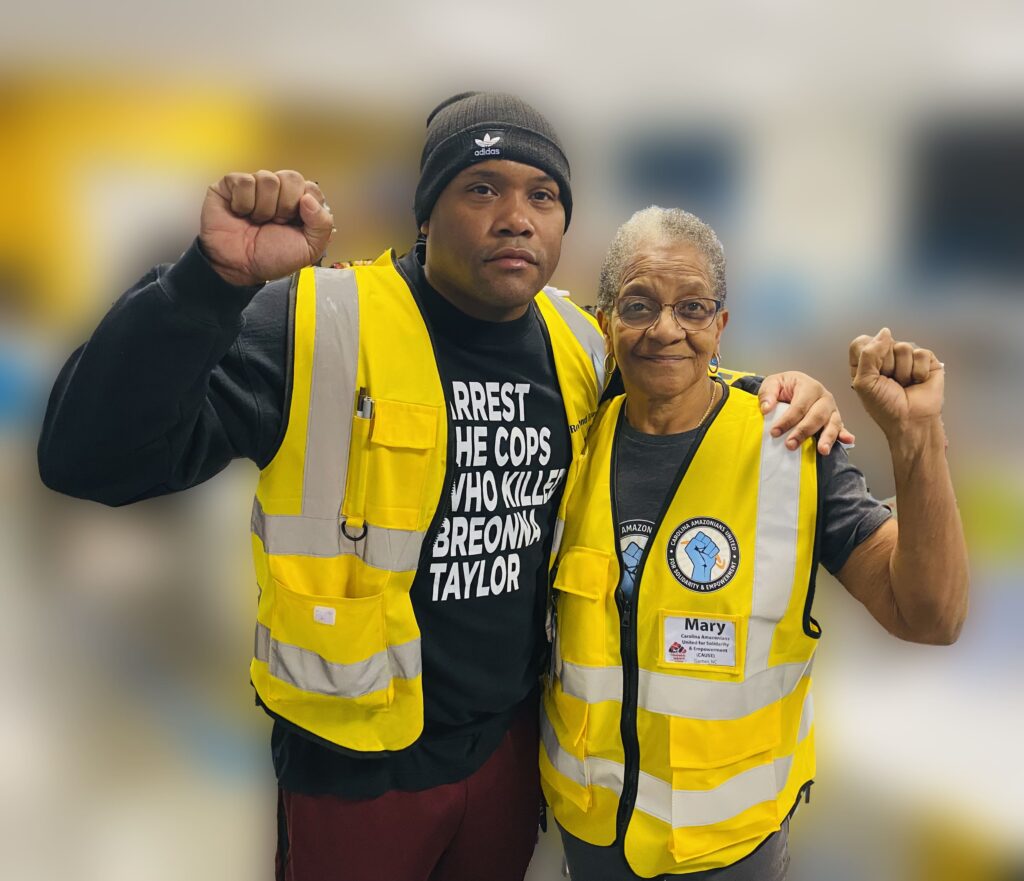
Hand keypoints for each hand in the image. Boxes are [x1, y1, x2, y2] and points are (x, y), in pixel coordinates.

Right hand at [200, 170, 334, 286]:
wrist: (238, 267)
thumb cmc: (270, 258)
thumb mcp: (308, 249)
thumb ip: (322, 225)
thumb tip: (310, 198)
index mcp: (299, 205)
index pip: (311, 188)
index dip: (305, 206)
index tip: (295, 223)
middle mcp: (279, 193)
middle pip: (292, 178)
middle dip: (285, 206)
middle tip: (276, 223)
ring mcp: (256, 186)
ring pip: (268, 179)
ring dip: (264, 208)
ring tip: (257, 221)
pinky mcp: (233, 184)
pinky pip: (245, 182)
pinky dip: (244, 204)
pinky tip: (241, 214)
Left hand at [684, 531, 719, 581]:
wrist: (701, 566)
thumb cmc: (695, 558)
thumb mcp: (689, 549)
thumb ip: (694, 542)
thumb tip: (703, 545)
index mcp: (698, 539)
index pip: (701, 534)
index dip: (699, 540)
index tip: (696, 547)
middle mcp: (704, 541)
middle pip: (707, 538)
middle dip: (703, 546)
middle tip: (700, 551)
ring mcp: (710, 545)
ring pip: (712, 543)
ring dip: (707, 551)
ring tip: (704, 554)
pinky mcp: (715, 550)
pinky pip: (716, 548)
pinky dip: (712, 553)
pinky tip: (709, 556)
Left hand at [758, 371, 854, 454]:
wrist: (793, 386)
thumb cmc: (784, 386)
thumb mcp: (772, 383)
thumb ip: (767, 393)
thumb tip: (767, 408)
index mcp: (809, 386)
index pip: (799, 406)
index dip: (787, 420)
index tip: (774, 432)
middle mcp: (824, 397)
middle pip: (816, 416)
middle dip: (803, 432)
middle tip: (790, 445)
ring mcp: (831, 409)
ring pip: (832, 423)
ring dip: (827, 437)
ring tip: (822, 450)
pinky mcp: (834, 419)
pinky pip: (841, 427)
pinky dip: (844, 434)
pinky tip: (847, 440)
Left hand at [849, 328, 943, 438]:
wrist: (911, 421)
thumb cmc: (885, 407)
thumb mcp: (864, 383)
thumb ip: (868, 355)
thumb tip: (885, 332)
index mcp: (866, 362)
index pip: (861, 342)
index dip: (867, 356)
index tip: (872, 374)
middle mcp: (886, 356)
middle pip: (884, 342)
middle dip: (887, 366)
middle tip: (891, 383)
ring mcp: (906, 357)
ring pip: (903, 347)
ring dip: (903, 372)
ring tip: (904, 384)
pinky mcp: (926, 360)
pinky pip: (921, 353)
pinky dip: (918, 371)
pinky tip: (918, 382)